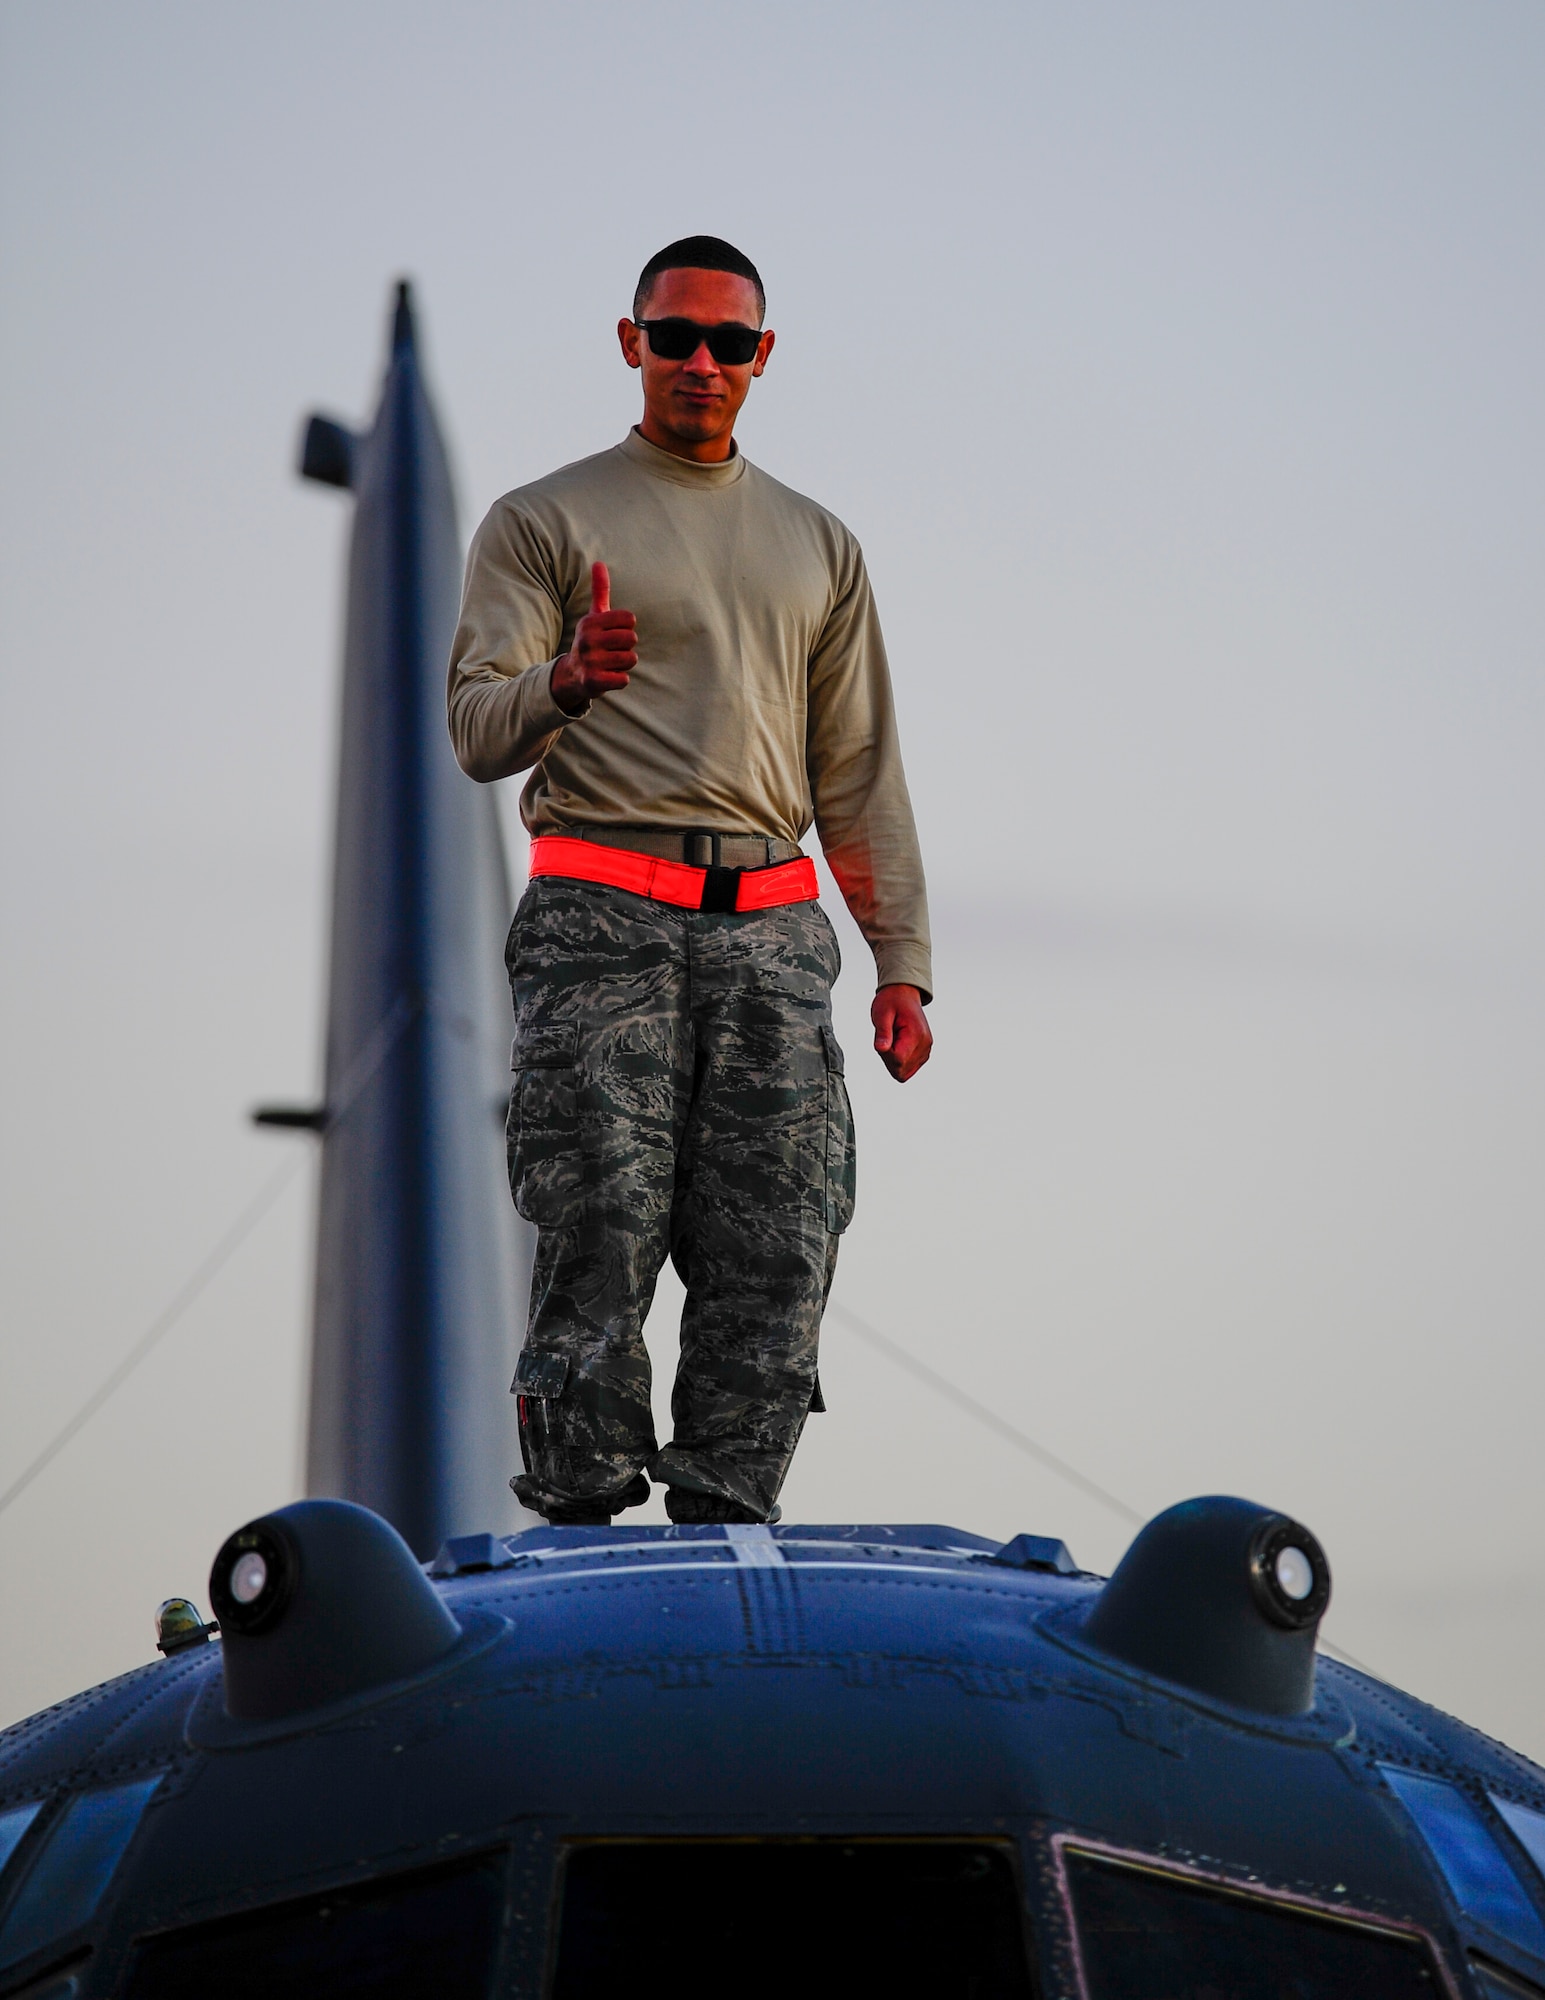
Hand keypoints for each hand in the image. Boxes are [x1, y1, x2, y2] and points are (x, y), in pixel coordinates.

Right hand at [551, 562, 636, 714]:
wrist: (572, 674)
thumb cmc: (591, 640)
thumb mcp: (594, 615)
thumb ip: (600, 590)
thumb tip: (599, 562)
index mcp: (590, 622)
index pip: (630, 620)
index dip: (627, 628)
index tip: (613, 633)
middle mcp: (587, 640)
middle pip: (632, 640)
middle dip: (627, 647)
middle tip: (612, 650)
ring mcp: (589, 661)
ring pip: (631, 659)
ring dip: (624, 664)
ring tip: (609, 663)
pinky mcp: (593, 682)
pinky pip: (624, 680)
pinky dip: (620, 679)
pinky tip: (608, 676)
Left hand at [871, 985, 931, 1082]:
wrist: (904, 994)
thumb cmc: (892, 1001)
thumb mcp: (882, 1013)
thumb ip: (882, 1032)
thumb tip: (881, 1048)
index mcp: (917, 1034)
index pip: (898, 1060)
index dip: (884, 1054)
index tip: (882, 1039)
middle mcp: (925, 1045)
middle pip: (900, 1070)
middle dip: (888, 1059)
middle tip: (886, 1038)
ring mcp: (926, 1050)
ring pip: (904, 1073)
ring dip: (893, 1060)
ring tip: (892, 1039)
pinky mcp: (923, 1054)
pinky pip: (907, 1069)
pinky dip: (898, 1060)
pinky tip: (896, 1043)